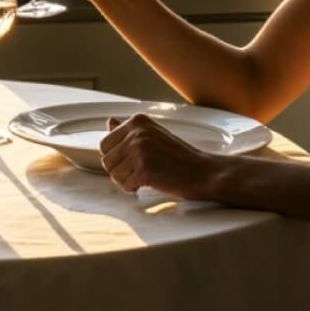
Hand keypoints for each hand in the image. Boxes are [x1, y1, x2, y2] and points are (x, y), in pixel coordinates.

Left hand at [99, 115, 219, 197]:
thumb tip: (109, 121)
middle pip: (106, 160)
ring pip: (113, 174)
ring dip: (128, 180)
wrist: (205, 172)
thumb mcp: (154, 136)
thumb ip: (130, 131)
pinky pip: (124, 185)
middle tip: (143, 170)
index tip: (136, 160)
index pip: (104, 144)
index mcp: (137, 121)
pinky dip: (135, 189)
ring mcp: (140, 150)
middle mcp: (136, 132)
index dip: (118, 158)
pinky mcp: (144, 169)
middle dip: (121, 170)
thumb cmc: (179, 157)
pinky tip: (151, 182)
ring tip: (149, 175)